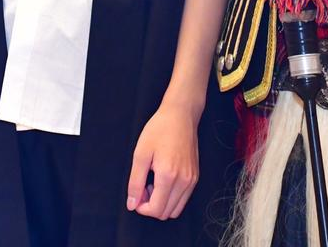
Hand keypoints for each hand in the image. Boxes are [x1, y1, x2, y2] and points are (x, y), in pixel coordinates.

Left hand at [127, 103, 200, 219]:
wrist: (181, 115)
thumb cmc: (160, 130)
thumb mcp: (140, 154)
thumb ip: (135, 182)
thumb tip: (132, 205)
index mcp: (168, 175)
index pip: (156, 209)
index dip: (142, 208)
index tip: (136, 194)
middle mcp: (184, 181)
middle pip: (165, 213)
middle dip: (151, 206)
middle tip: (143, 187)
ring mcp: (192, 180)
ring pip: (175, 209)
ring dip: (162, 203)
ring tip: (153, 183)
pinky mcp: (195, 177)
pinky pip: (183, 199)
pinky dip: (171, 197)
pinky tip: (163, 180)